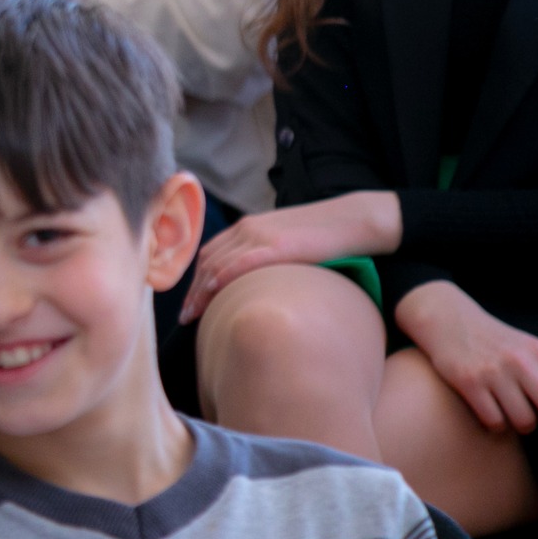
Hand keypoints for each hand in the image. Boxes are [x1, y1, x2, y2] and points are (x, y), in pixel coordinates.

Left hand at [179, 191, 400, 322]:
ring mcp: (261, 235)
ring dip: (200, 290)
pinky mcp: (278, 245)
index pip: (209, 254)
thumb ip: (264, 258)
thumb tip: (253, 288)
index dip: (194, 280)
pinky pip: (243, 261)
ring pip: (218, 263)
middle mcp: (247, 228)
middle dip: (192, 290)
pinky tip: (212, 292)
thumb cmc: (322, 238)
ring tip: (192, 316)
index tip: (188, 305)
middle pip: (207, 261)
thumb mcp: (284, 245)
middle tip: (185, 318)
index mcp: (247, 227)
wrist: (352, 220)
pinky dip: (223, 276)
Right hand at [396, 281, 537, 447]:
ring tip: (515, 416)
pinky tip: (491, 412)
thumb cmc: (491, 341)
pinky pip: (495, 421)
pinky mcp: (469, 383)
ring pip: (524, 421)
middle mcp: (519, 360)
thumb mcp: (525, 348)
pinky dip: (497, 425)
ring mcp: (493, 372)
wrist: (446, 318)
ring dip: (524, 427)